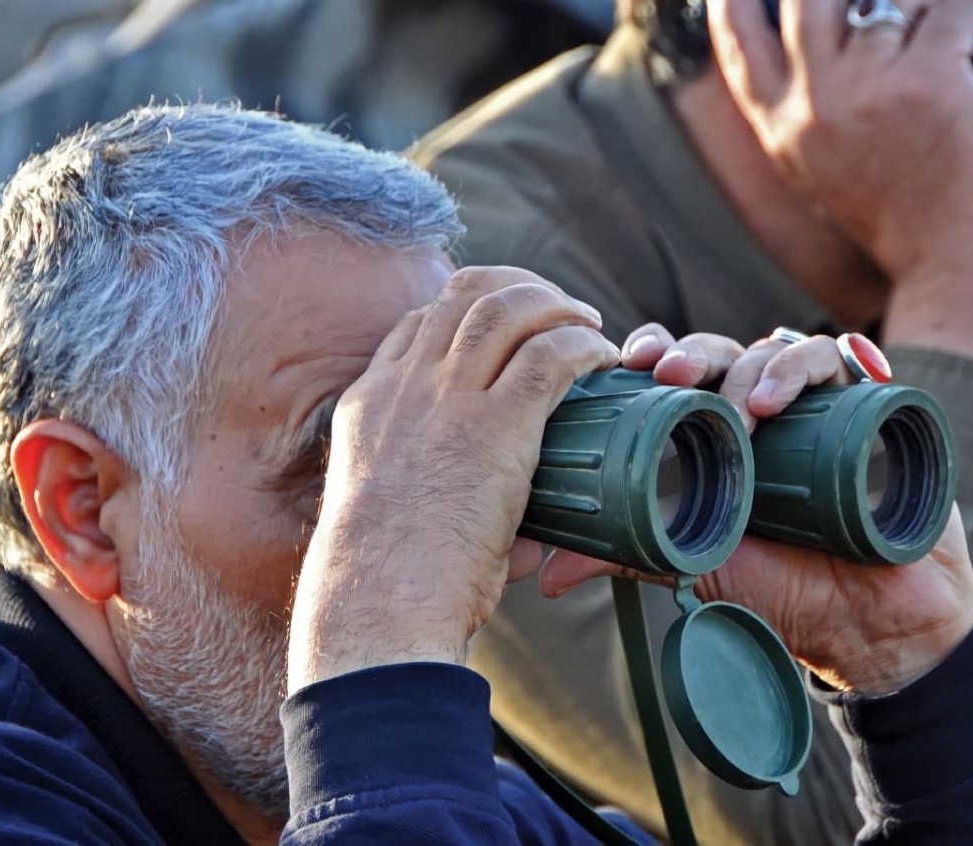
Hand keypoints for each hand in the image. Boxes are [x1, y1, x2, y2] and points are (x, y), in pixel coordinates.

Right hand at [288, 267, 619, 690]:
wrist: (377, 602)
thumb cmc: (383, 582)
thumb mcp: (384, 513)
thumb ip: (432, 498)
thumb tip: (512, 539)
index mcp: (369, 402)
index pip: (418, 322)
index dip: (466, 306)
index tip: (503, 320)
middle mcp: (404, 386)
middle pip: (465, 296)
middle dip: (519, 288)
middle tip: (559, 309)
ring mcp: (447, 400)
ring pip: (507, 310)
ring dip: (556, 306)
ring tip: (589, 323)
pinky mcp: (495, 426)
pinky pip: (549, 357)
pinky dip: (583, 347)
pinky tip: (603, 357)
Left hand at [543, 326, 972, 693]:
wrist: (870, 628)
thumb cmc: (781, 590)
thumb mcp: (695, 565)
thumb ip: (626, 556)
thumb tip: (546, 577)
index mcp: (714, 434)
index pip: (678, 371)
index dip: (652, 354)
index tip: (628, 365)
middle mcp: (762, 412)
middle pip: (721, 352)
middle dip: (693, 354)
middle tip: (670, 375)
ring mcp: (816, 408)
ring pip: (779, 349)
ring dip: (757, 367)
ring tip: (747, 409)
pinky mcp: (870, 409)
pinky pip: (847, 363)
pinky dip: (820, 364)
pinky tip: (795, 394)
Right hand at [706, 0, 972, 278]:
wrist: (950, 263)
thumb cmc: (901, 221)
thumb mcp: (825, 171)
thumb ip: (810, 112)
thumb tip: (824, 41)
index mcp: (783, 130)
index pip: (739, 44)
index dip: (736, 2)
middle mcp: (813, 105)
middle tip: (878, 4)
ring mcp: (866, 88)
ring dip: (923, 10)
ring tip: (947, 42)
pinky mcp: (927, 78)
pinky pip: (950, 10)